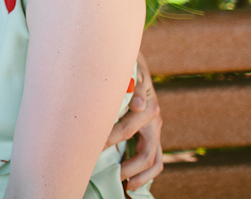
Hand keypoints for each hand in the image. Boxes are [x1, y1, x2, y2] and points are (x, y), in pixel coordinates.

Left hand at [104, 53, 162, 190]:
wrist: (135, 63)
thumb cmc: (126, 69)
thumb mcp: (128, 72)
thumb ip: (133, 88)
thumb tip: (139, 105)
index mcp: (148, 106)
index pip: (127, 129)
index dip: (109, 140)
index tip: (94, 148)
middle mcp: (155, 121)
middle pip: (145, 152)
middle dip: (128, 167)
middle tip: (111, 175)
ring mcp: (156, 130)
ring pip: (155, 160)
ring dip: (141, 176)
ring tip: (126, 186)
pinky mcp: (154, 136)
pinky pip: (156, 160)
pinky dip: (147, 175)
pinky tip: (133, 184)